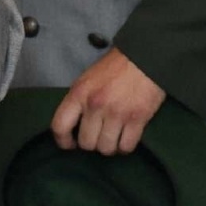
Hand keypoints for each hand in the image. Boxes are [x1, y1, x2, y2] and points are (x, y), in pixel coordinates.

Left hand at [51, 49, 167, 154]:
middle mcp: (95, 105)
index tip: (71, 144)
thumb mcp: (89, 78)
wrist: (146, 56)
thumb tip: (76, 124)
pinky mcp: (137, 119)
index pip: (60, 126)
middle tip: (99, 136)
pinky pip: (126, 147)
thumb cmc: (116, 66)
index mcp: (79, 93)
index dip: (63, 141)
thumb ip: (80, 100)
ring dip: (110, 146)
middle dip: (93, 143)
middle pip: (86, 143)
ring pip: (106, 148)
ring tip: (114, 137)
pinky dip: (125, 147)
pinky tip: (126, 138)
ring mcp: (116, 114)